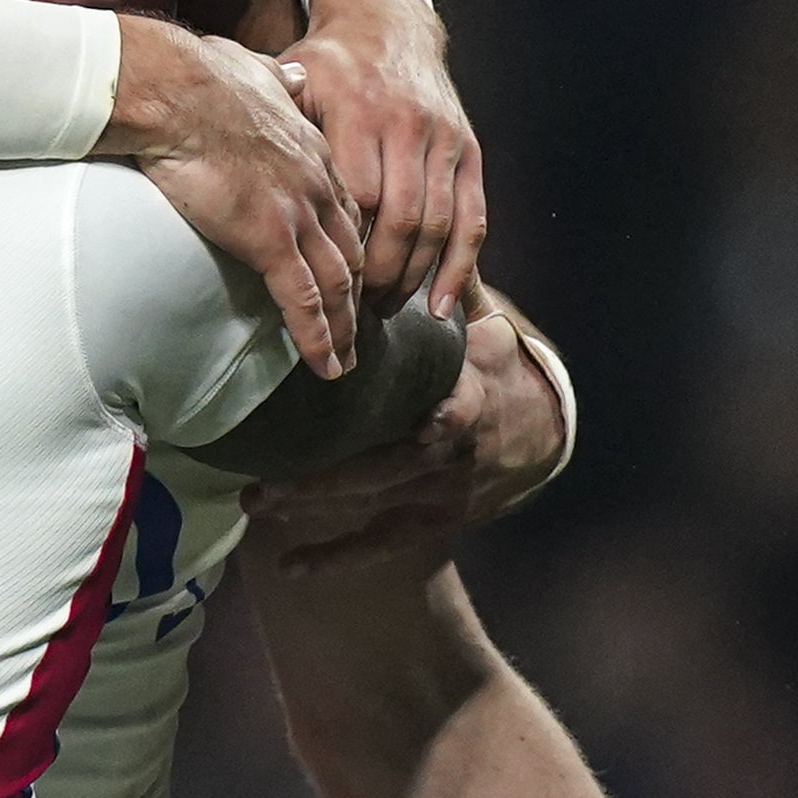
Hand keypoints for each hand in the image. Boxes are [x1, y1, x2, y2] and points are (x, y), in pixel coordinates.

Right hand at [103, 14, 365, 374]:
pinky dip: (318, 337)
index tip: (355, 273)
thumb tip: (289, 75)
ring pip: (337, 284)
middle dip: (359, 296)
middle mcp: (316, 186)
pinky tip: (326, 365)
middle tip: (361, 329)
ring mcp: (297, 215)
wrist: (177, 88)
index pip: (346, 211)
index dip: (353, 246)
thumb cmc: (200, 76)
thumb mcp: (256, 69)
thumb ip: (278, 80)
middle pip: (352, 253)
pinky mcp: (269, 238)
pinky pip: (303, 300)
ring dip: (344, 328)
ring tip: (347, 361)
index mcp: (313, 151)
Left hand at [238, 303, 572, 562]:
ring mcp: (444, 491)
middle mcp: (454, 451)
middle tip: (264, 477)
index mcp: (468, 395)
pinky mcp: (435, 520)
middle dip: (325, 477)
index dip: (435, 415)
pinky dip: (338, 558)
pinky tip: (291, 568)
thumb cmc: (494, 365)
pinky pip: (384, 543)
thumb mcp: (485, 324)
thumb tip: (410, 229)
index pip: (452, 404)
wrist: (541, 432)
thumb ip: (449, 289)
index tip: (408, 412)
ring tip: (255, 503)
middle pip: (389, 467)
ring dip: (316, 508)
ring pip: (377, 505)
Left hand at [274, 0, 485, 318]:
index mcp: (361, 112)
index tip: (319, 283)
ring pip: (437, 225)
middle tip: (353, 312)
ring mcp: (444, 139)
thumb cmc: (329, 64)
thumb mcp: (295, 82)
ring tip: (384, 311)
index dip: (341, 247)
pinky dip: (459, 265)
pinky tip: (441, 303)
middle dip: (378, 275)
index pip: (356, 198)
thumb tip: (237, 174)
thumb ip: (277, 130)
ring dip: (414, 278)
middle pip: (399, 219)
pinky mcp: (468, 150)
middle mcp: (409, 126)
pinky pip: (472, 218)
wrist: (386, 23)